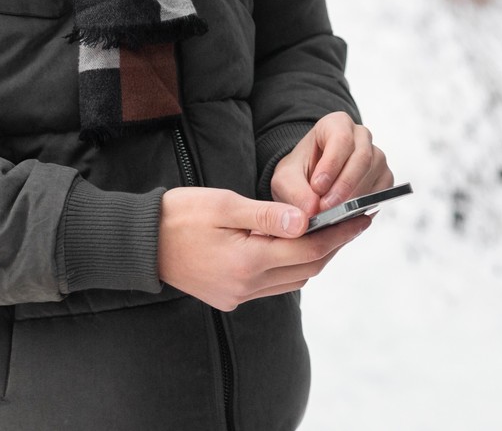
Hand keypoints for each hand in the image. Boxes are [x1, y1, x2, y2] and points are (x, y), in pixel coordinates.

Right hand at [156, 186, 369, 310]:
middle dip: (334, 244)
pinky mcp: (230, 297)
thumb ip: (267, 214)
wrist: (139, 243)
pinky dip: (291, 266)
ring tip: (332, 230)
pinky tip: (296, 246)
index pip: (309, 250)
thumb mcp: (224, 204)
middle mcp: (246, 286)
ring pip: (293, 280)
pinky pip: (273, 285)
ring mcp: (238, 296)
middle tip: (356, 221)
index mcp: (247, 261)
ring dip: (314, 257)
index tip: (363, 217)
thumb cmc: (179, 215)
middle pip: (307, 268)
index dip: (340, 232)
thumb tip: (306, 220)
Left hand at [270, 112, 392, 216]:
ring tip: (332, 215)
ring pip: (373, 175)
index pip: (341, 139)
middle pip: (362, 157)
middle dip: (343, 186)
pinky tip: (346, 216)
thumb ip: (294, 191)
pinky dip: (364, 206)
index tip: (317, 187)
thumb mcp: (286, 178)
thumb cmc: (300, 172)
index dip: (331, 164)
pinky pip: (380, 191)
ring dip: (353, 198)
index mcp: (336, 124)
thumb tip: (312, 209)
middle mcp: (360, 137)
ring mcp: (376, 156)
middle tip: (325, 208)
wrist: (309, 181)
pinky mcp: (384, 177)